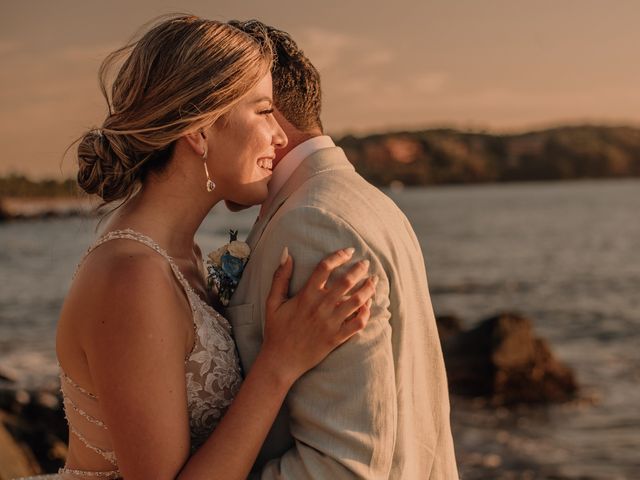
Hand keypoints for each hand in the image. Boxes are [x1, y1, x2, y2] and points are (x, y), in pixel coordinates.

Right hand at [261, 247, 375, 383]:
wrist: (281, 361)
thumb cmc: (276, 330)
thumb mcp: (272, 302)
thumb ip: (280, 277)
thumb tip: (286, 252)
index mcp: (305, 296)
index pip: (325, 268)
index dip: (338, 256)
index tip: (348, 251)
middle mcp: (320, 307)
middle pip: (346, 282)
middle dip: (359, 269)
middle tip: (366, 263)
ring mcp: (330, 323)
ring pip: (356, 301)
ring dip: (368, 289)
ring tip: (373, 281)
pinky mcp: (337, 338)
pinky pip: (357, 324)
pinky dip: (366, 314)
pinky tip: (369, 306)